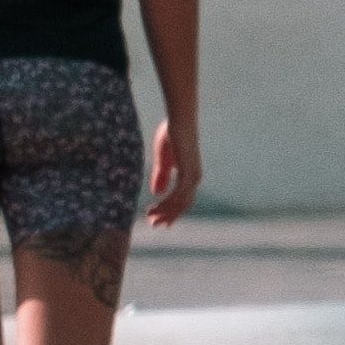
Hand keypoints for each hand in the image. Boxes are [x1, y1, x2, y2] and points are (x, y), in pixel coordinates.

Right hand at [144, 112, 200, 226]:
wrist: (179, 119)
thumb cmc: (171, 134)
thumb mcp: (163, 159)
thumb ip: (161, 175)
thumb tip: (157, 193)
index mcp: (190, 175)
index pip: (183, 200)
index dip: (171, 211)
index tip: (159, 220)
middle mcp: (194, 178)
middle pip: (183, 205)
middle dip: (168, 216)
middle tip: (153, 224)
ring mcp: (193, 176)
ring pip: (180, 202)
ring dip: (165, 211)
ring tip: (150, 216)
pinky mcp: (188, 172)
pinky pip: (178, 194)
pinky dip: (168, 202)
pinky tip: (156, 205)